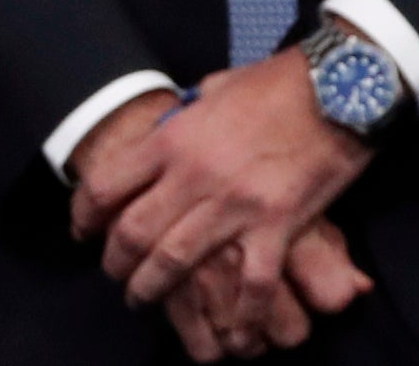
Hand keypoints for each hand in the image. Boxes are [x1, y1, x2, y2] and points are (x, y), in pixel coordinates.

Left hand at [74, 51, 373, 340]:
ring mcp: (234, 204)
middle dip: (116, 262)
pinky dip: (241, 313)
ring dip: (154, 288)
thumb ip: (186, 117)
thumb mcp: (211, 90)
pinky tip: (235, 333)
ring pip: (176, 260)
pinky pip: (251, 282)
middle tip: (116, 277)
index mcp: (171, 140)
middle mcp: (192, 175)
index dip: (84, 215)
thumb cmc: (273, 86)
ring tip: (145, 301)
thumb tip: (173, 125)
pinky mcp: (277, 225)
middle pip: (134, 231)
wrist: (337, 91)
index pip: (106, 185)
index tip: (81, 232)